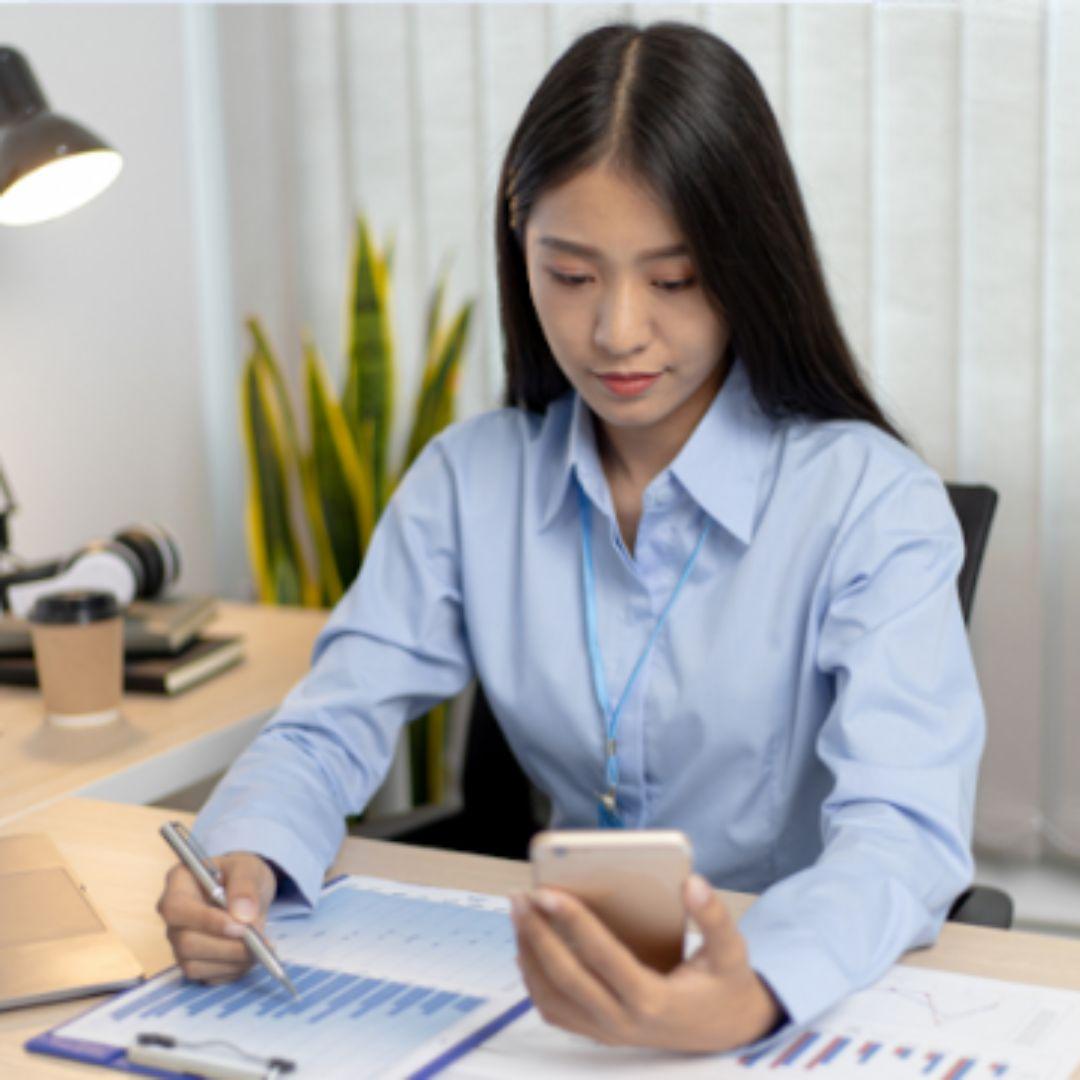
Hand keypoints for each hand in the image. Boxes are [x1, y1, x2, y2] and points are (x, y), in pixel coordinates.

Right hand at [156, 851, 275, 983]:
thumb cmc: (242, 874)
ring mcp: (180, 943)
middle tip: (257, 940)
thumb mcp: (248, 868)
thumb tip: (242, 915)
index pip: (176, 909)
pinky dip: (233, 970)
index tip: (238, 926)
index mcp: (178, 885)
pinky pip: (208, 977)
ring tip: (260, 946)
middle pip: (185, 943)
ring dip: (232, 960)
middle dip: (225, 946)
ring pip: (195, 965)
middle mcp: (173, 918)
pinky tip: (252, 955)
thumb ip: (245, 886)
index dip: (205, 921)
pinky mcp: (194, 963)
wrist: (248, 893)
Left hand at [510, 874, 781, 1051]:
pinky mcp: (599, 1033)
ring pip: (552, 997)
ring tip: (519, 914)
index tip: (547, 892)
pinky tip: (527, 946)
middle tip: (520, 896)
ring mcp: (608, 1032)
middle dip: (537, 934)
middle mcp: (625, 1022)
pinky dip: (533, 979)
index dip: (572, 923)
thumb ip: (714, 917)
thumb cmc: (725, 985)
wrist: (727, 1032)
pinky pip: (555, 1010)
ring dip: (529, 954)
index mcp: (655, 1000)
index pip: (603, 957)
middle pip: (566, 978)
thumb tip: (693, 884)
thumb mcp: (732, 951)